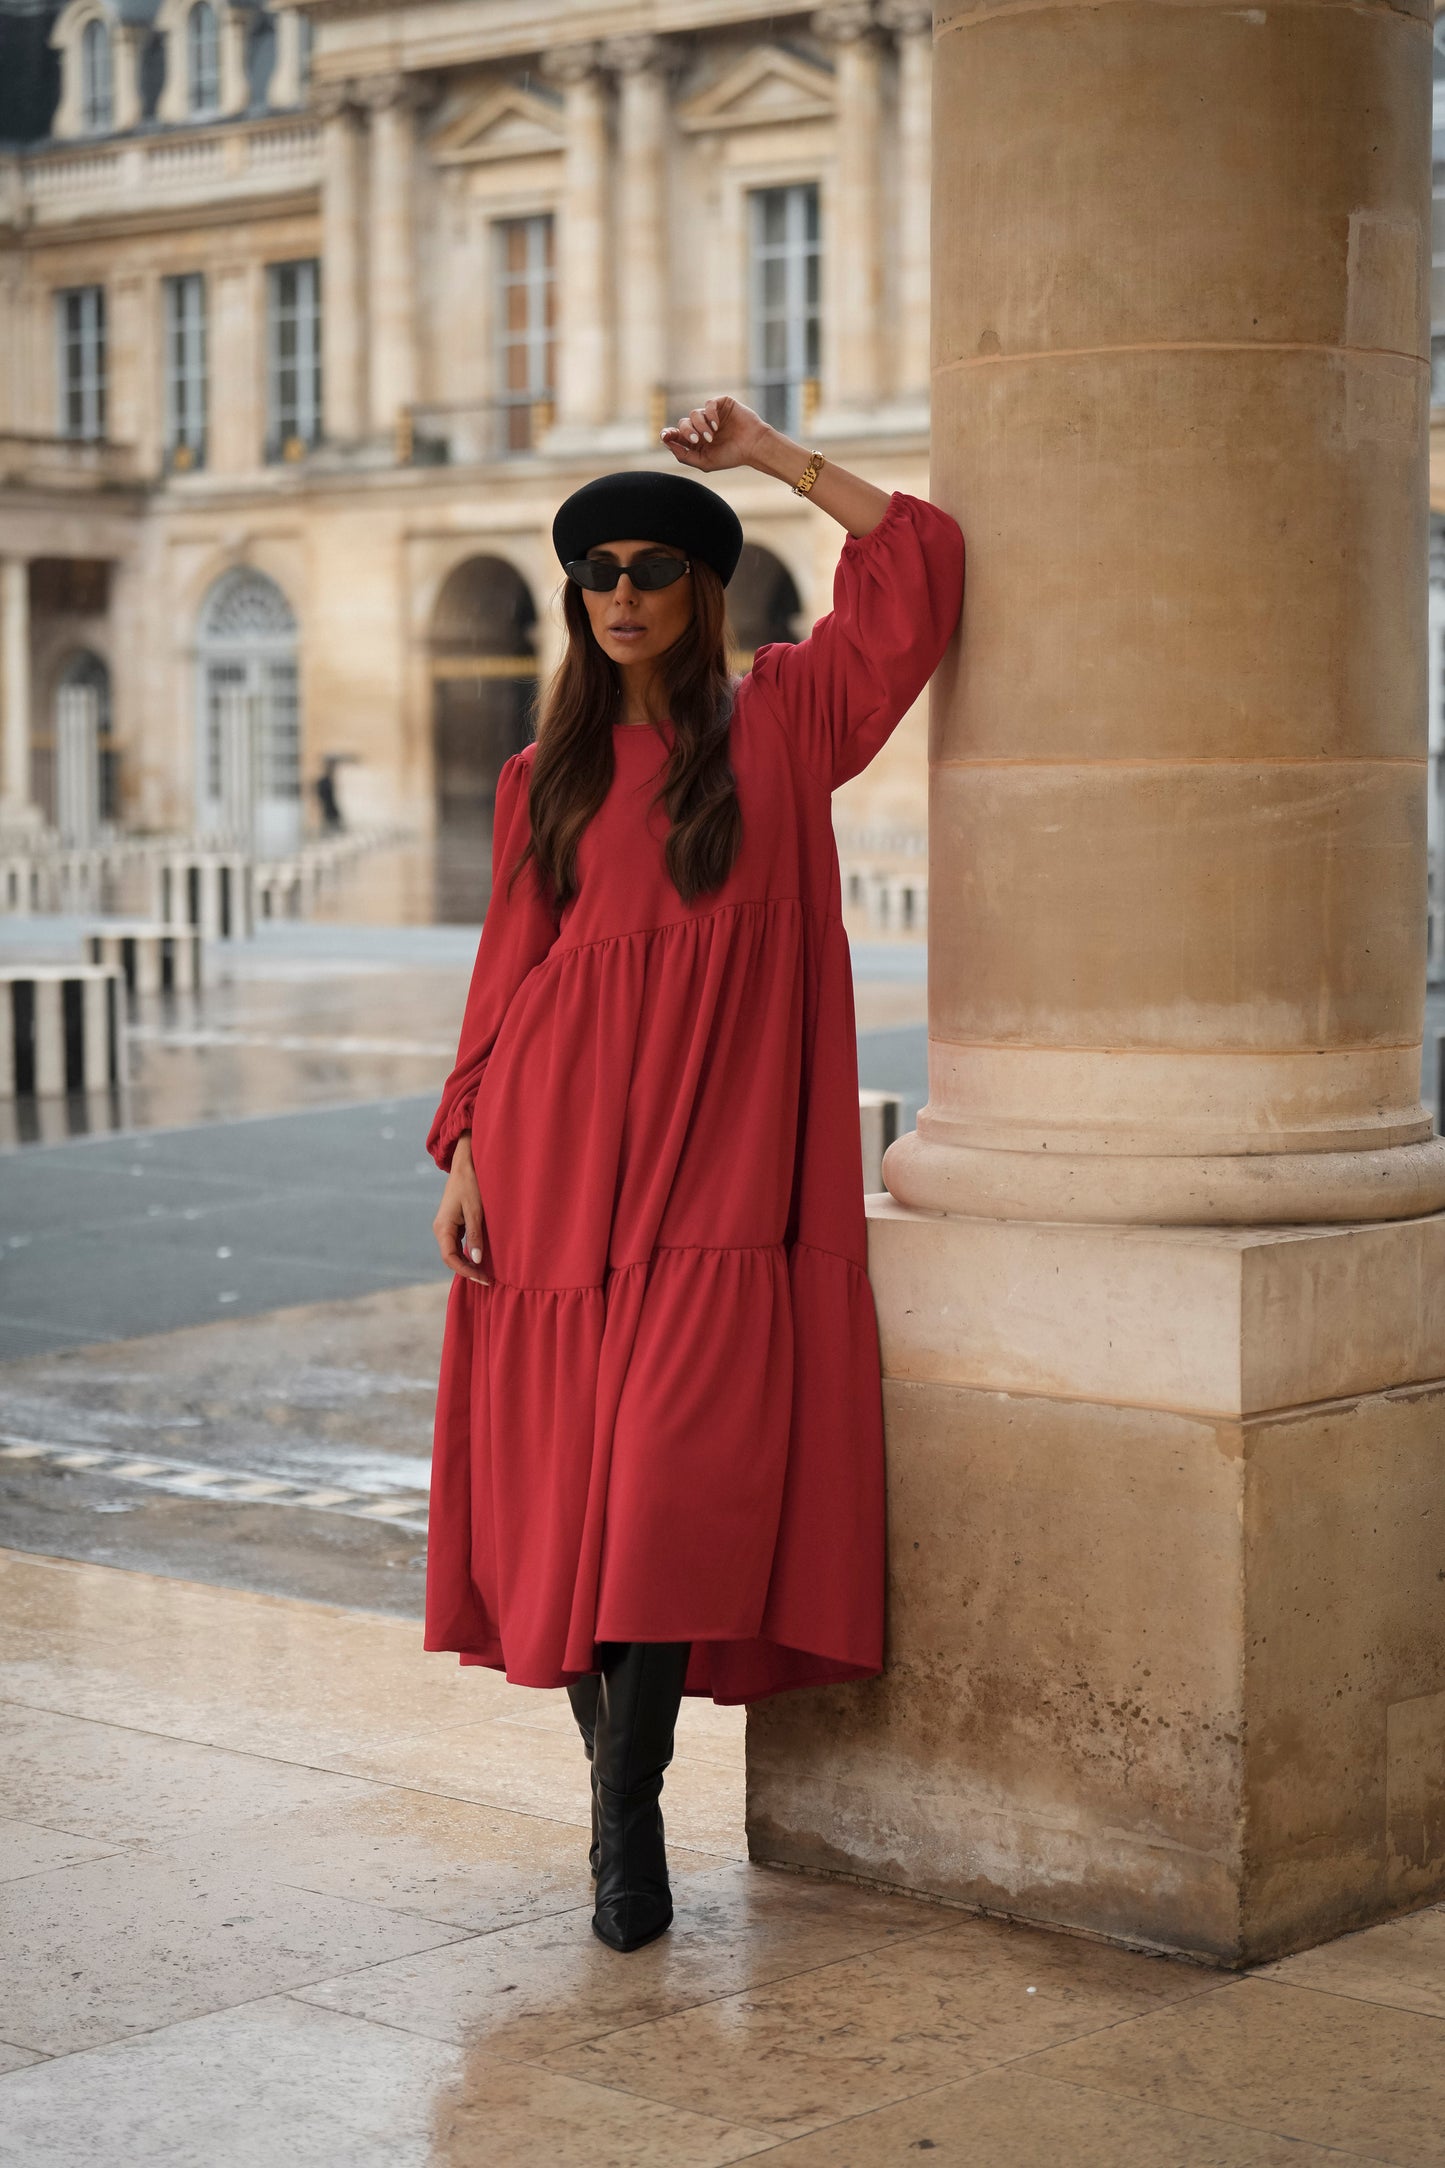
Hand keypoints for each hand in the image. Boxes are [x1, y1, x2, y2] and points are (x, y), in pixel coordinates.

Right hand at [433, 1135, 489, 1285]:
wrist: (466, 1164)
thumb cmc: (471, 1185)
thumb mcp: (475, 1211)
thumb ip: (475, 1236)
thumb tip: (475, 1259)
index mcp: (443, 1227)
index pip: (450, 1258)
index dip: (466, 1271)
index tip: (483, 1278)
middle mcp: (441, 1229)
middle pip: (451, 1258)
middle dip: (468, 1270)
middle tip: (488, 1280)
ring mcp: (446, 1226)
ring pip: (454, 1252)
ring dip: (468, 1263)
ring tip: (485, 1273)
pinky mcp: (453, 1223)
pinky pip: (458, 1243)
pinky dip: (468, 1253)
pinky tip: (481, 1258)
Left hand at [660, 395, 770, 473]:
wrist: (753, 446)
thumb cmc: (731, 456)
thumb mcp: (704, 462)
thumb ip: (684, 455)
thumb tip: (667, 443)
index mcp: (696, 441)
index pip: (676, 435)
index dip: (668, 434)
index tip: (665, 436)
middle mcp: (701, 427)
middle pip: (683, 424)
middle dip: (687, 432)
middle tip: (696, 440)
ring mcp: (711, 415)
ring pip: (693, 414)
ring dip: (700, 426)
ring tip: (711, 436)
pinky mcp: (721, 404)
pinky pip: (708, 405)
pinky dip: (710, 415)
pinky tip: (717, 425)